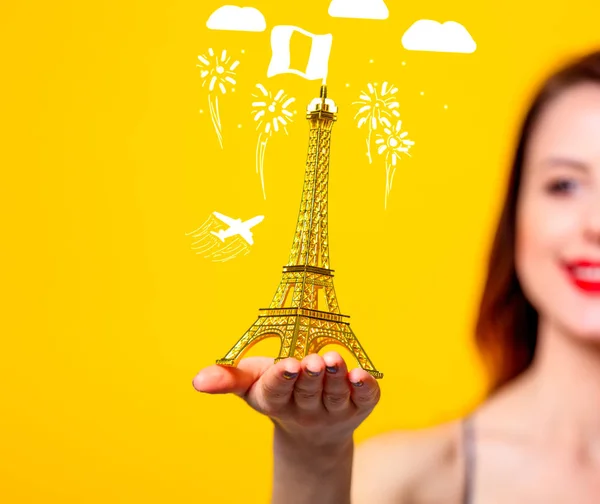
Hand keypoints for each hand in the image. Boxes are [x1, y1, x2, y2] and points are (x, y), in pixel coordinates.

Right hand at [192, 352, 380, 447]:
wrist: (313, 430)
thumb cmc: (278, 393)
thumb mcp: (251, 385)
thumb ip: (227, 379)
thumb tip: (197, 380)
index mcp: (276, 401)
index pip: (277, 391)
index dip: (282, 379)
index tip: (287, 365)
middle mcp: (305, 408)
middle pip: (307, 392)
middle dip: (309, 376)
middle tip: (312, 360)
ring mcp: (334, 410)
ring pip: (335, 394)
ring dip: (335, 378)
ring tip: (334, 359)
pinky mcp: (360, 406)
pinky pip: (364, 399)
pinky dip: (364, 388)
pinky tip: (362, 374)